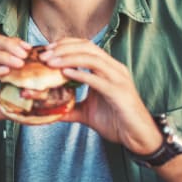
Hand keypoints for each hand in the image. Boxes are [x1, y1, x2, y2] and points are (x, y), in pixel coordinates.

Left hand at [39, 38, 161, 154]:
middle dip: (63, 48)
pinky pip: (97, 79)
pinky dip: (80, 74)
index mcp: (107, 68)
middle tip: (43, 56)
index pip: (85, 46)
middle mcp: (114, 68)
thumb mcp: (86, 112)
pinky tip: (65, 73)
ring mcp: (118, 79)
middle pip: (87, 47)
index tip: (46, 50)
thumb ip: (69, 107)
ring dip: (68, 58)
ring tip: (50, 63)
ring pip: (92, 58)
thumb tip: (48, 110)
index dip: (65, 44)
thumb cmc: (116, 122)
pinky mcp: (119, 92)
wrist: (138, 137)